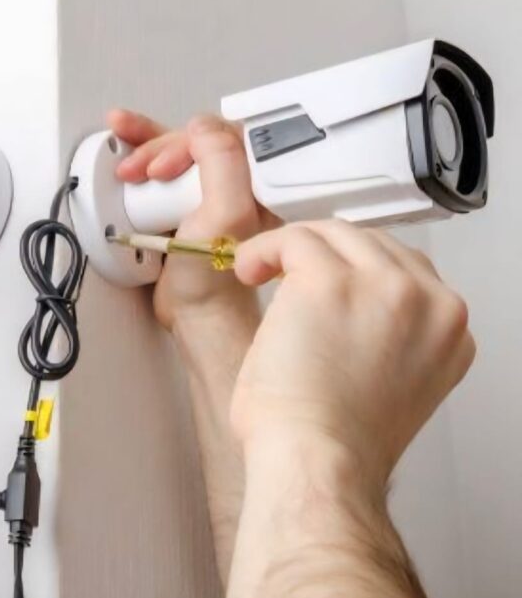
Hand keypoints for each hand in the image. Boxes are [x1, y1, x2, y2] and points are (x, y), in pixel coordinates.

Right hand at [109, 109, 279, 327]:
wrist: (192, 312)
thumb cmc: (214, 278)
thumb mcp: (225, 215)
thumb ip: (222, 163)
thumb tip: (202, 126)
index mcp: (259, 180)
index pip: (224, 133)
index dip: (190, 143)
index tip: (165, 168)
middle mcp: (237, 180)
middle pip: (195, 138)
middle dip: (161, 149)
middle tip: (143, 174)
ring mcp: (208, 189)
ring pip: (177, 148)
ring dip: (145, 147)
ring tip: (126, 163)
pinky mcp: (185, 199)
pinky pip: (163, 166)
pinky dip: (141, 154)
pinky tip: (126, 147)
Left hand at [231, 220, 474, 485]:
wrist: (317, 462)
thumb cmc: (336, 441)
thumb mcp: (391, 383)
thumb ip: (391, 338)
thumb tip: (349, 310)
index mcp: (448, 331)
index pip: (406, 270)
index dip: (353, 271)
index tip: (318, 280)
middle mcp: (428, 303)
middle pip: (369, 244)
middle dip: (320, 256)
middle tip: (282, 272)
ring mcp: (384, 286)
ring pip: (331, 234)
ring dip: (289, 249)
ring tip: (258, 272)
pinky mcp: (331, 280)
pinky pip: (292, 239)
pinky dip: (262, 250)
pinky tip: (247, 271)